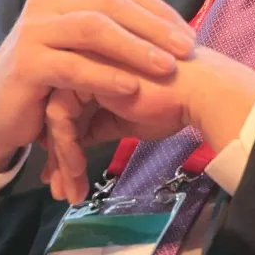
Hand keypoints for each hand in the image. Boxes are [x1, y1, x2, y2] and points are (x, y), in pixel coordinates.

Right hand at [0, 0, 196, 172]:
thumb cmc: (53, 78)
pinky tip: (132, 88)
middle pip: (112, 5)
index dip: (160, 12)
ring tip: (167, 67)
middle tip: (187, 49)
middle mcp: (47, 0)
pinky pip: (73, 66)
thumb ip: (116, 29)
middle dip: (155, 27)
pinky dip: (106, 76)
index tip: (190, 36)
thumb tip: (173, 28)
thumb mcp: (85, 46)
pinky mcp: (25, 62)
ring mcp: (33, 28)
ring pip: (94, 30)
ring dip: (136, 48)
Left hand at [41, 47, 254, 201]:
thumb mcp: (127, 119)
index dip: (67, 148)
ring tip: (70, 191)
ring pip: (55, 117)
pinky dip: (66, 147)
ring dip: (63, 158)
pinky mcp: (81, 71)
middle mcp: (83, 64)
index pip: (70, 110)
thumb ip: (98, 125)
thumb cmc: (173, 102)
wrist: (198, 90)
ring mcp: (80, 63)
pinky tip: (77, 170)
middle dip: (60, 157)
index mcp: (95, 70)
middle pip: (59, 113)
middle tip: (63, 191)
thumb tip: (75, 146)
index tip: (68, 180)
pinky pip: (61, 115)